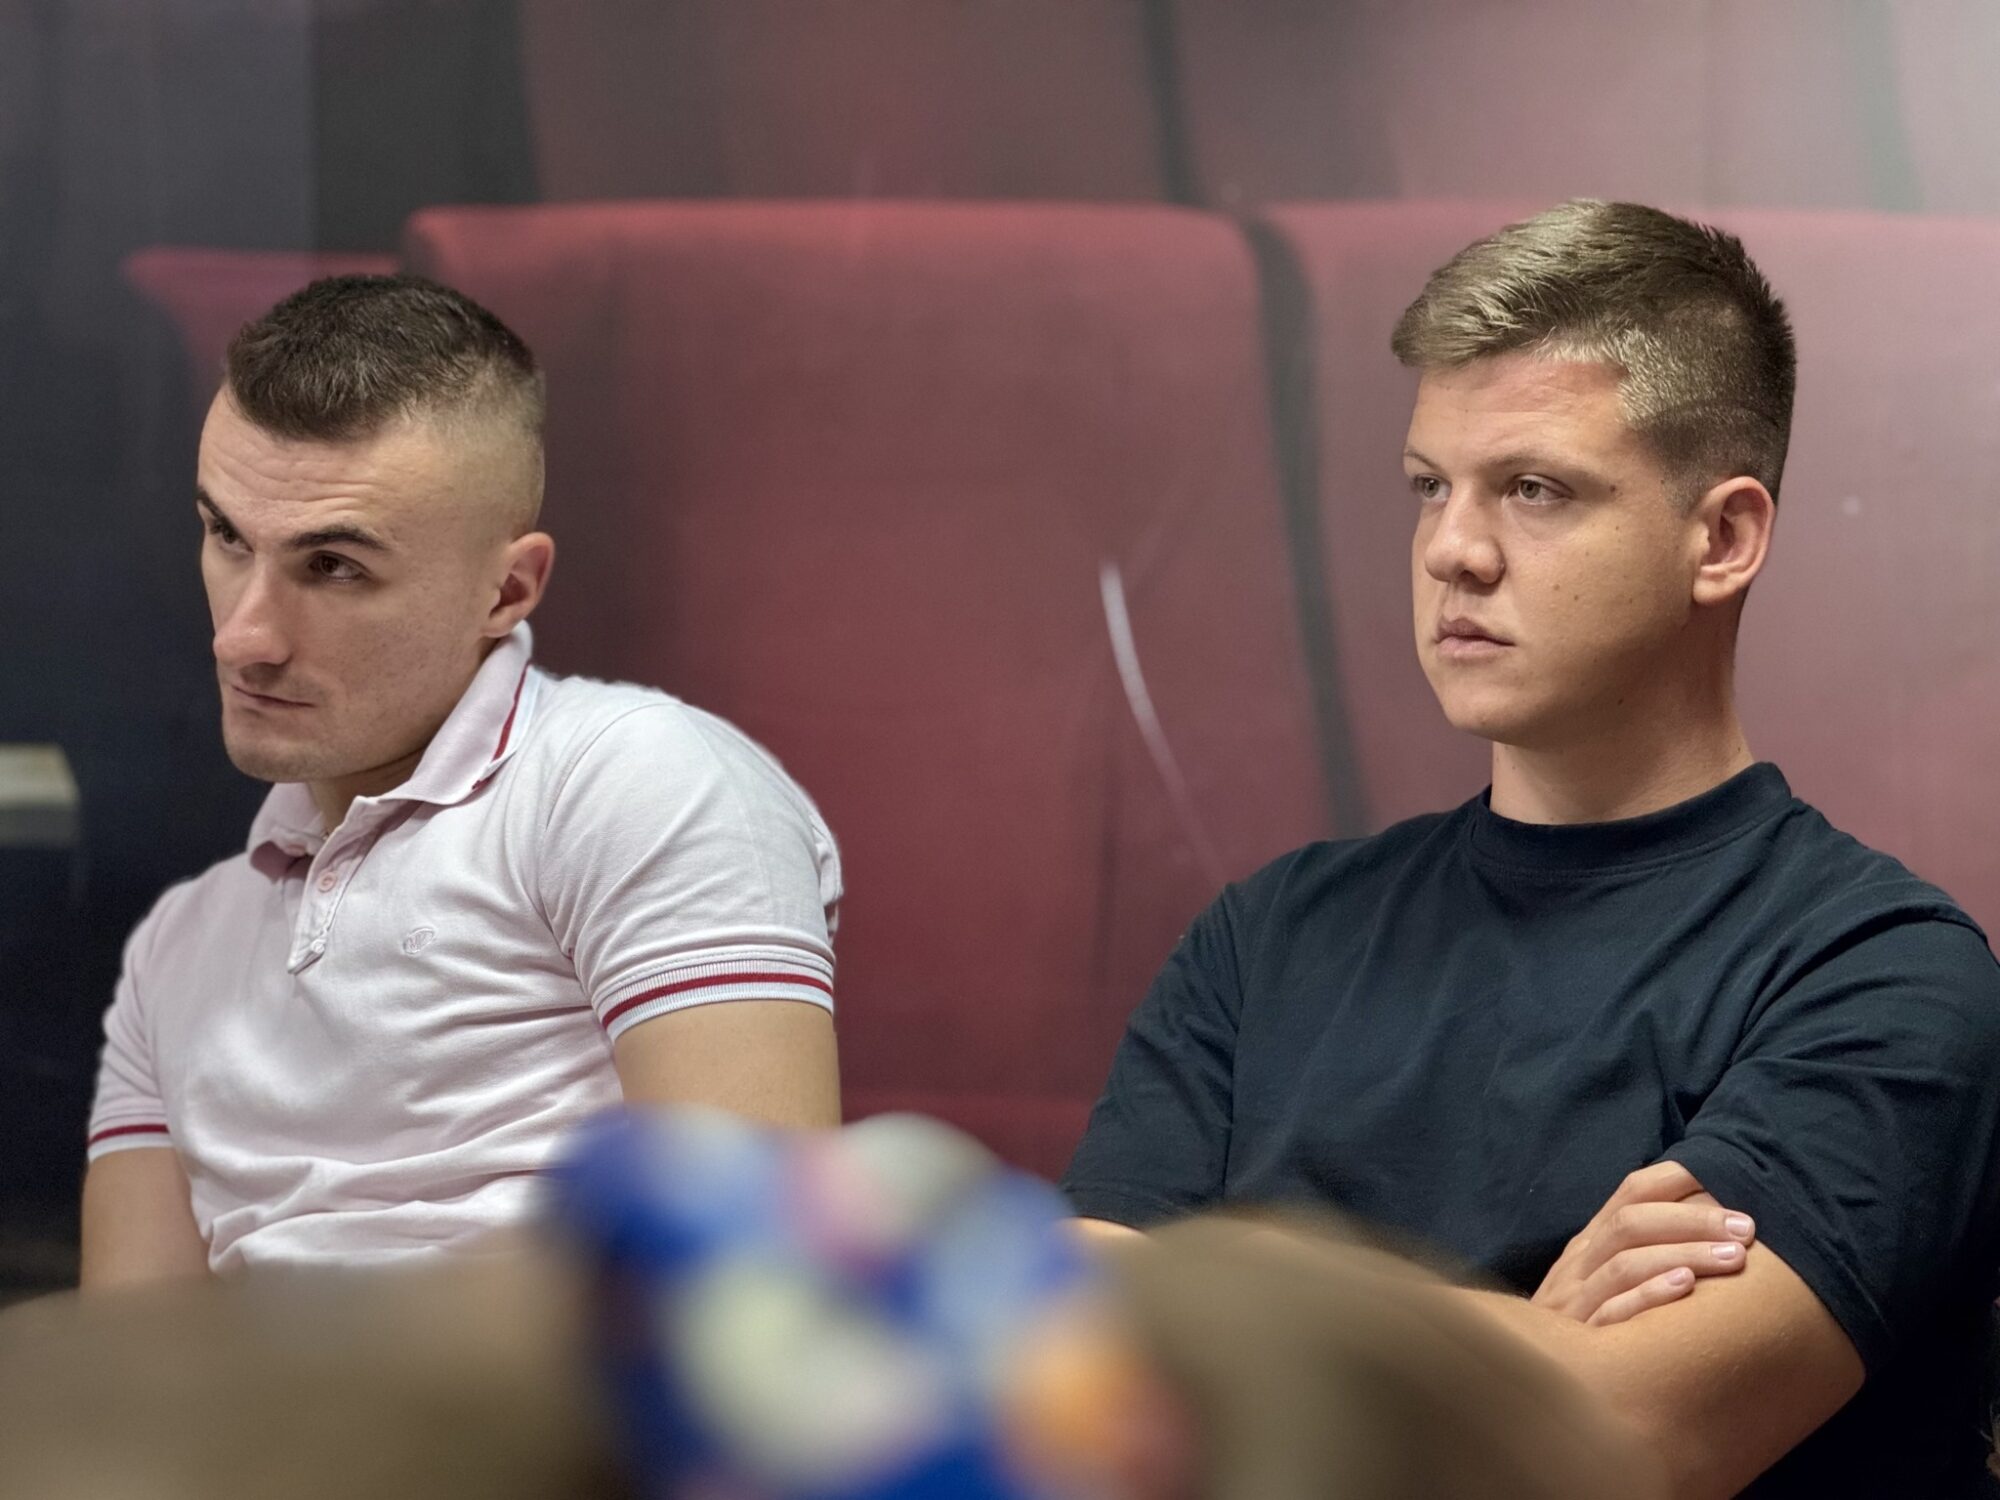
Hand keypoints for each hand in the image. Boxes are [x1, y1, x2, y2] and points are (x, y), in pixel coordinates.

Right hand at [1531, 1161, 1755, 1326]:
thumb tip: (1712, 1216)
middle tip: (1746, 1228)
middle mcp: (1580, 1263)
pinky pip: (1614, 1312)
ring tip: (1734, 1257)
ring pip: (1626, 1263)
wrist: (1530, 1375)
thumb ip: (1643, 1249)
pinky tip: (1686, 1287)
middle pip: (1631, 1223)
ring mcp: (1576, 1300)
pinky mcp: (1580, 1340)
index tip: (1730, 1179)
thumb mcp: (1604, 1278)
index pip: (1631, 1192)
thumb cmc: (1589, 1322)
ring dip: (1684, 1253)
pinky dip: (1649, 1295)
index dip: (1678, 1179)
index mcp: (1591, 1241)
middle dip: (1693, 1220)